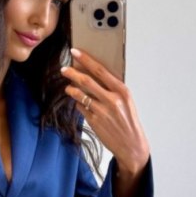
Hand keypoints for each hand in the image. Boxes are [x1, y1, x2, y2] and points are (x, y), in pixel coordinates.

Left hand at [61, 48, 149, 175]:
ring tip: (68, 87)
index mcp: (122, 91)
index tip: (75, 52)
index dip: (85, 60)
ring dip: (71, 89)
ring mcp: (102, 111)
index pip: (100, 70)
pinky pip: (80, 108)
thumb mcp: (126, 101)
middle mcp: (112, 100)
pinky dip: (78, 103)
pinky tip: (79, 102)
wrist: (131, 144)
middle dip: (72, 73)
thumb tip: (93, 76)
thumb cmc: (129, 121)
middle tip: (64, 69)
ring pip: (80, 95)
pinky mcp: (94, 122)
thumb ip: (112, 89)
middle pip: (86, 81)